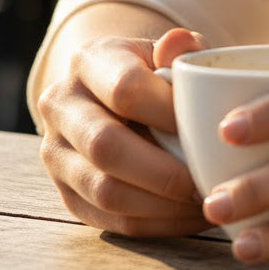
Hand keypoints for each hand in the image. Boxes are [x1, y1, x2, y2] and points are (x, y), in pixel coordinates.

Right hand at [38, 28, 208, 236]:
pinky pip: (109, 220)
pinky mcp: (66, 194)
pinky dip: (155, 224)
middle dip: (165, 171)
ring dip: (162, 204)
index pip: (125, 88)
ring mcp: (56, 154)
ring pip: (105, 191)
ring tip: (205, 201)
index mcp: (89, 61)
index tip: (212, 128)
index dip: (170, 112)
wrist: (117, 96)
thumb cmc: (159, 72)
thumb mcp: (172, 52)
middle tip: (210, 179)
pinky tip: (189, 216)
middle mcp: (61, 106)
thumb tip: (178, 45)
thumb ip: (184, 48)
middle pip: (107, 146)